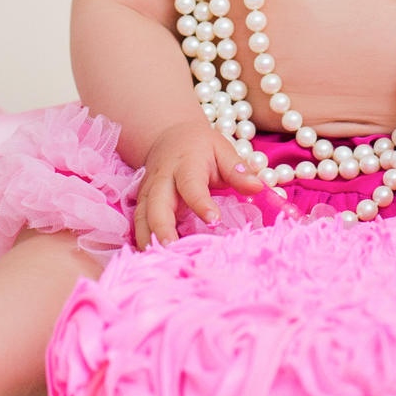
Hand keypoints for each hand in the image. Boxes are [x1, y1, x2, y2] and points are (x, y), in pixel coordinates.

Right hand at [130, 119, 262, 249]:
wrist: (171, 135)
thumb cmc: (202, 146)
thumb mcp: (223, 150)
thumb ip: (238, 170)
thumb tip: (257, 188)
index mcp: (186, 164)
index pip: (191, 185)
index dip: (201, 203)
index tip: (214, 221)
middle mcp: (162, 179)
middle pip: (157, 204)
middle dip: (162, 228)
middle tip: (171, 250)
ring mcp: (148, 191)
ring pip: (142, 216)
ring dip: (148, 238)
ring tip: (158, 260)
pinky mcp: (141, 202)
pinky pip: (139, 223)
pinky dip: (143, 240)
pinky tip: (152, 258)